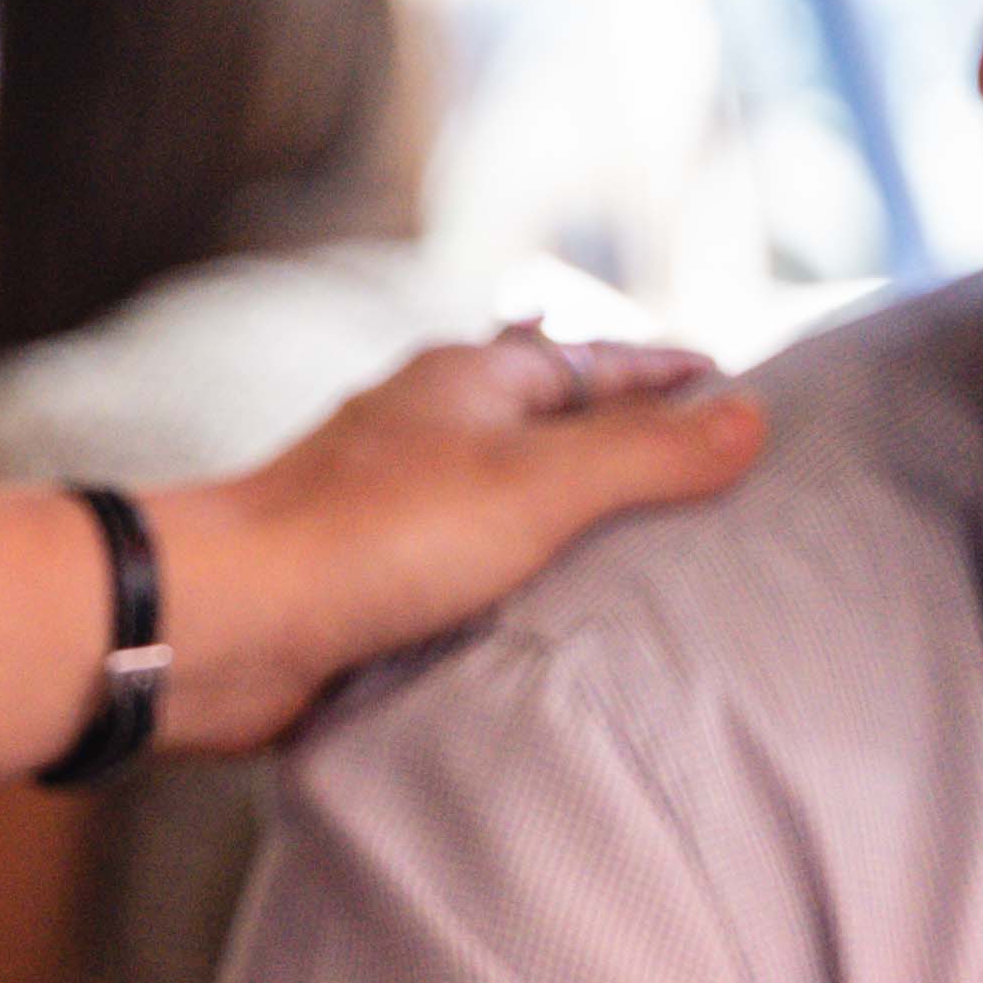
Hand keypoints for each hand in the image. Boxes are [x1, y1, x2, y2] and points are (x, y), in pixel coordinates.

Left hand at [143, 326, 764, 753]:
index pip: (595, 361)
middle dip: (624, 437)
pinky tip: (553, 616)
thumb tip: (749, 417)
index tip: (736, 385)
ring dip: (572, 512)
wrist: (233, 621)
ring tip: (648, 549)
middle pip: (552, 420)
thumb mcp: (537, 485)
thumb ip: (646, 455)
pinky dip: (524, 577)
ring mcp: (398, 502)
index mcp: (470, 380)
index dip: (666, 373)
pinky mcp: (376, 576)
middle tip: (707, 469)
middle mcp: (433, 429)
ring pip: (510, 493)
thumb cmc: (375, 536)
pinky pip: (474, 565)